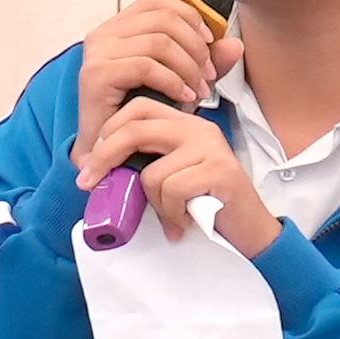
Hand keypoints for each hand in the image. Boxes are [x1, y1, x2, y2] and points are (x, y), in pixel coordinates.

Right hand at [71, 0, 243, 179]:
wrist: (112, 154)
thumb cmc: (143, 116)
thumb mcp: (183, 82)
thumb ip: (208, 62)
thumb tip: (235, 44)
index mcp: (119, 27)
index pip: (160, 1)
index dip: (191, 17)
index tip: (211, 44)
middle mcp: (104, 33)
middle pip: (164, 19)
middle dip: (196, 47)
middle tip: (209, 77)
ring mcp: (97, 52)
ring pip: (159, 41)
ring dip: (188, 67)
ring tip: (198, 91)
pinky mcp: (97, 74)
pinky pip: (146, 66)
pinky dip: (173, 81)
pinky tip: (184, 98)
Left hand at [76, 98, 274, 255]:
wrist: (251, 230)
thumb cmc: (207, 205)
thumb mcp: (175, 175)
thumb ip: (149, 163)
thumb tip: (100, 168)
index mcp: (187, 125)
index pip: (139, 108)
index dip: (109, 131)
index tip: (92, 162)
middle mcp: (199, 130)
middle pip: (136, 129)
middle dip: (105, 158)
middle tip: (88, 184)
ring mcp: (210, 149)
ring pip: (153, 173)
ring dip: (156, 205)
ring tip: (173, 217)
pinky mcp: (218, 171)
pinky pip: (172, 191)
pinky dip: (172, 214)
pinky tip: (185, 222)